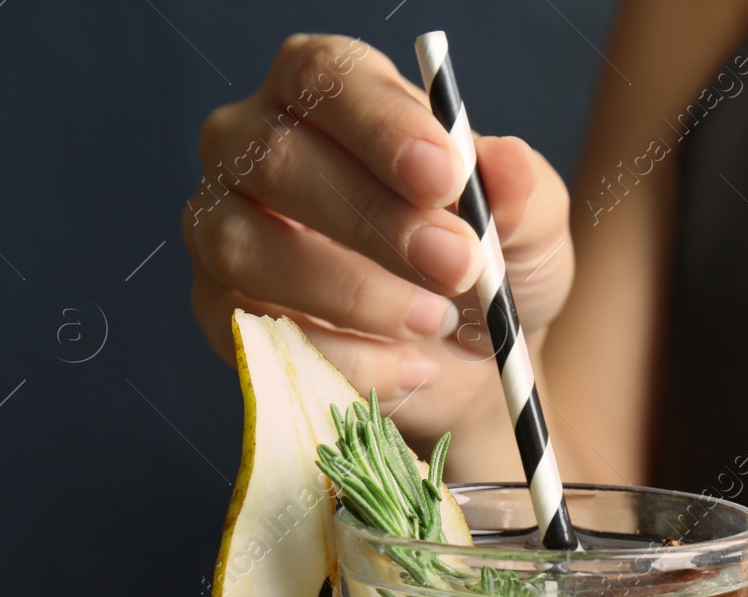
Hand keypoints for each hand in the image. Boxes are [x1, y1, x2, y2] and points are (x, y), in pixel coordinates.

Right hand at [182, 34, 573, 446]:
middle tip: (457, 266)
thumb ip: (522, 193)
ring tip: (434, 323)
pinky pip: (256, 331)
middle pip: (279, 159)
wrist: (467, 361)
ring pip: (248, 248)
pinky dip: (344, 358)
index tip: (446, 177)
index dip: (382, 126)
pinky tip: (411, 367)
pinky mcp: (219, 308)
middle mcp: (257, 144)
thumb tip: (508, 164)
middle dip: (376, 220)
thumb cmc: (484, 264)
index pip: (328, 78)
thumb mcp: (528, 225)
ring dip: (352, 294)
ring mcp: (224, 225)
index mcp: (331, 92)